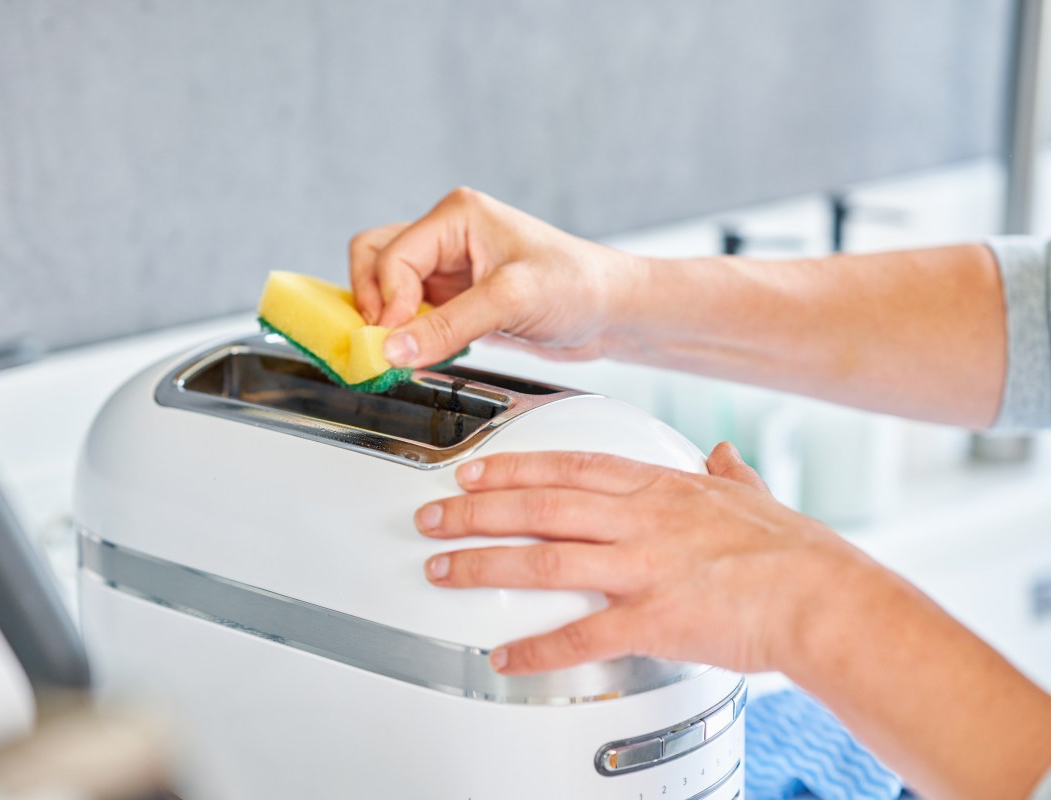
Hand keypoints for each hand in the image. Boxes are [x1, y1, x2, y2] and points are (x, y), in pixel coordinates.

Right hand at [348, 187, 641, 367]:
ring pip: (386, 285)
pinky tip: (424, 351)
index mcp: (456, 215)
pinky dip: (407, 332)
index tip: (392, 341)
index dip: (385, 302)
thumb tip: (393, 349)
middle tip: (384, 341)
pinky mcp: (456, 297)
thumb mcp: (510, 302)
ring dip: (386, 317)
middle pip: (373, 258)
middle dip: (371, 301)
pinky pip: (410, 311)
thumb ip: (448, 326)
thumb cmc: (577, 285)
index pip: (391, 255)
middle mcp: (446, 236)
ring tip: (403, 347)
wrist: (611, 310)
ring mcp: (448, 267)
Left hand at [415, 443, 879, 674]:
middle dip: (477, 510)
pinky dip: (538, 648)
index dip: (512, 466)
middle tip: (432, 514)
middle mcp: (641, 521)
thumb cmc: (794, 552)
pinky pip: (582, 636)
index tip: (472, 468)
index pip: (569, 466)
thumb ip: (728, 473)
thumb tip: (721, 454)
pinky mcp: (654, 620)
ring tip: (441, 569)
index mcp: (659, 489)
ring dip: (485, 564)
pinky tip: (505, 656)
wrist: (826, 599)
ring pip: (546, 562)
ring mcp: (644, 568)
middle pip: (540, 507)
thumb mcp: (754, 494)